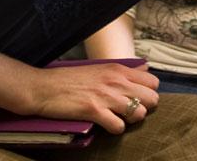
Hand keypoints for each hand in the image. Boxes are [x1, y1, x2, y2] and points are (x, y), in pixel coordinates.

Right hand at [25, 61, 159, 133]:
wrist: (43, 87)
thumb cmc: (69, 79)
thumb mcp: (100, 67)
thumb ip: (124, 70)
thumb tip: (145, 69)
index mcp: (118, 69)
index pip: (153, 82)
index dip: (148, 93)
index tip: (138, 99)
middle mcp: (116, 81)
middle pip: (152, 98)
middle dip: (144, 107)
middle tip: (130, 111)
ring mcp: (106, 96)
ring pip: (139, 113)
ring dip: (131, 120)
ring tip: (118, 118)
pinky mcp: (95, 111)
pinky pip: (119, 126)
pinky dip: (115, 129)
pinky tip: (107, 124)